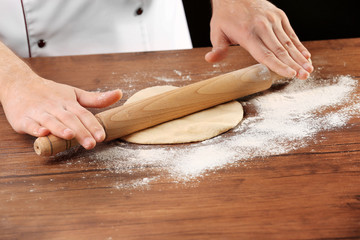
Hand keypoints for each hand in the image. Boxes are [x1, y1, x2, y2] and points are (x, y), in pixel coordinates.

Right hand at [1, 76, 121, 149]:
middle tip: (91, 144)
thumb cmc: (50, 92)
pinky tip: (42, 132)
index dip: (93, 125)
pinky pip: (30, 124)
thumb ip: (96, 99)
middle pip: (70, 119)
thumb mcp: (74, 94)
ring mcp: (39, 112)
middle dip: (81, 132)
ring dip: (60, 128)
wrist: (19, 84)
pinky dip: (35, 128)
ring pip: (51, 121)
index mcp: (68, 102)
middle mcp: (55, 107)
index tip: (101, 136)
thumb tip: (119, 94)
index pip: (83, 114)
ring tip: (70, 136)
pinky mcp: (23, 119)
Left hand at [206, 0, 312, 78]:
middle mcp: (262, 26)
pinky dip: (299, 45)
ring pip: (288, 42)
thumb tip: (209, 59)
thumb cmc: (226, 15)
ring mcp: (273, 20)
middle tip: (304, 77)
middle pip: (280, 50)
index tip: (290, 74)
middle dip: (293, 65)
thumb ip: (217, 47)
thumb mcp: (217, 30)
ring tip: (308, 70)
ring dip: (299, 57)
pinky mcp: (279, 15)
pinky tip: (306, 56)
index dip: (278, 65)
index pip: (265, 54)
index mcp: (247, 33)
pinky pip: (291, 33)